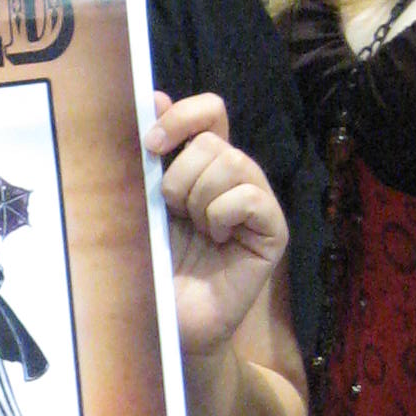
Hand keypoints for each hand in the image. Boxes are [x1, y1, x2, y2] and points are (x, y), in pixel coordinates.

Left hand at [148, 94, 288, 356]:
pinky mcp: (273, 231)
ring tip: (195, 230)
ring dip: (198, 197)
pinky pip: (251, 197)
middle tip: (172, 212)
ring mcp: (256, 203)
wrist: (165, 320)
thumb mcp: (142, 201)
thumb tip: (154, 95)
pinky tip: (217, 240)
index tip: (150, 144)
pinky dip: (224, 215)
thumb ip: (151, 154)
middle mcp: (233, 178)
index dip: (183, 116)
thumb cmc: (151, 263)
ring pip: (232, 163)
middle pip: (214, 139)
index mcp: (202, 164)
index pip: (210, 111)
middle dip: (179, 175)